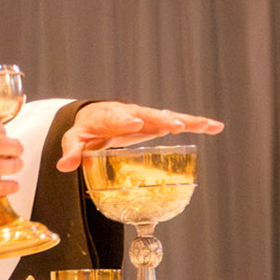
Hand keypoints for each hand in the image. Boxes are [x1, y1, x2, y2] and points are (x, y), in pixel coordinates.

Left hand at [57, 102, 222, 171]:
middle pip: (148, 115)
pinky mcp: (157, 122)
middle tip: (175, 124)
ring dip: (187, 121)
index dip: (126, 120)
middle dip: (161, 120)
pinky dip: (196, 124)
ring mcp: (146, 117)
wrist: (97, 115)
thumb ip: (72, 151)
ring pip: (168, 116)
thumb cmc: (87, 129)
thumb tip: (64, 166)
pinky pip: (178, 122)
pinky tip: (215, 127)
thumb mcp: (75, 138)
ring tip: (208, 125)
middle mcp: (131, 113)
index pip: (117, 118)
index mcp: (109, 116)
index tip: (135, 122)